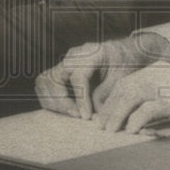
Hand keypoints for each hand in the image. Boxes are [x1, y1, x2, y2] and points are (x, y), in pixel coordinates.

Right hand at [35, 33, 169, 118]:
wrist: (124, 52)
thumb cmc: (126, 63)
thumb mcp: (122, 78)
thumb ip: (107, 94)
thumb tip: (94, 113)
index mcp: (91, 53)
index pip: (78, 77)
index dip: (80, 99)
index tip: (86, 116)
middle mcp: (74, 55)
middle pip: (55, 78)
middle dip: (62, 101)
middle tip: (77, 116)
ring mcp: (65, 61)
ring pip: (44, 80)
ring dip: (53, 101)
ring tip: (70, 114)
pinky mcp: (60, 69)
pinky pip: (44, 83)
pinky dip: (49, 98)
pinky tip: (65, 109)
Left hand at [96, 62, 169, 132]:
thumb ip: (157, 101)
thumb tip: (135, 118)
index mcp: (160, 71)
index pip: (128, 83)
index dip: (113, 100)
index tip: (105, 116)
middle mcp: (161, 74)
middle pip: (126, 88)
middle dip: (110, 108)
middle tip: (101, 126)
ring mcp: (168, 86)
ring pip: (132, 97)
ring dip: (117, 115)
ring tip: (110, 131)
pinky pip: (148, 109)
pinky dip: (136, 121)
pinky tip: (131, 131)